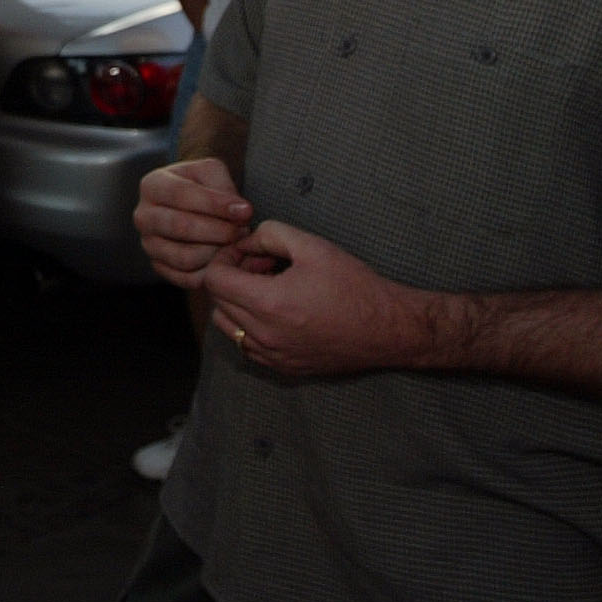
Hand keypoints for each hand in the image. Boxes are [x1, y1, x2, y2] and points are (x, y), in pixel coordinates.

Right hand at [133, 157, 253, 288]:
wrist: (194, 210)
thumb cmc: (204, 188)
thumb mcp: (211, 173)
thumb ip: (223, 185)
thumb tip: (239, 211)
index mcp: (152, 185)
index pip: (180, 194)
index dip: (215, 203)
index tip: (246, 210)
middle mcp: (144, 216)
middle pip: (180, 227)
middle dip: (219, 230)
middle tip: (243, 230)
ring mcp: (149, 244)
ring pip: (185, 257)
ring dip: (217, 253)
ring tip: (235, 243)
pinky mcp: (159, 267)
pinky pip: (187, 277)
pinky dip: (210, 271)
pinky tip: (224, 258)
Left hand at [203, 218, 436, 378]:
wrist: (388, 329)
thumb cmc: (354, 286)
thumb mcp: (312, 246)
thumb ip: (270, 234)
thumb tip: (246, 241)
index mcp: (268, 304)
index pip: (213, 280)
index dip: (224, 258)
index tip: (245, 251)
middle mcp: (265, 335)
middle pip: (218, 302)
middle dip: (232, 278)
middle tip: (261, 265)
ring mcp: (273, 356)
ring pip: (228, 327)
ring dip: (237, 304)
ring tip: (268, 288)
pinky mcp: (284, 368)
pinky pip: (247, 346)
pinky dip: (250, 326)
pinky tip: (278, 311)